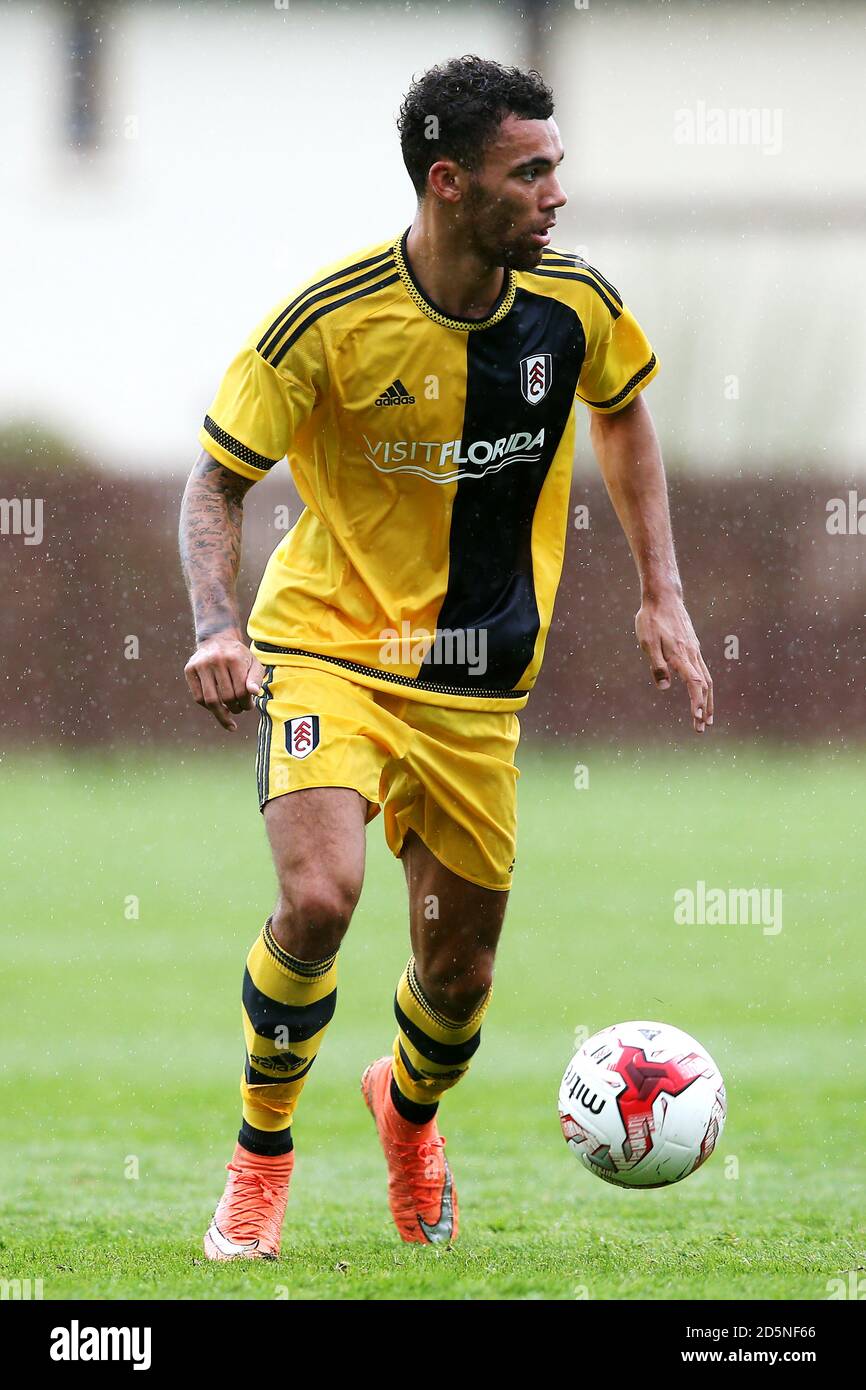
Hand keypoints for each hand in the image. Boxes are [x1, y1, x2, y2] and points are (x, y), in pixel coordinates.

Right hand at [184, 632, 264, 731]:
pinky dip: (208, 707)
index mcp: (234, 659)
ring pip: (210, 700)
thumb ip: (256, 678)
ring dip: (221, 713)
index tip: (249, 706)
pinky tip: (216, 707)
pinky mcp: (189, 669)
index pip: (241, 692)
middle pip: (227, 697)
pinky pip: (198, 698)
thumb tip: (254, 692)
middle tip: (239, 709)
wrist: (217, 639)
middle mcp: (216, 660)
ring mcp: (200, 664)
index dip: (247, 704)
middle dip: (235, 709)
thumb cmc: (239, 657)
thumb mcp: (254, 664)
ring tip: (228, 715)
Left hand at [635, 595, 712, 733]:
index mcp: (681, 655)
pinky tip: (702, 693)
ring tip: (707, 717)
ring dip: (708, 700)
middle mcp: (692, 654)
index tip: (697, 718)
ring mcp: (695, 650)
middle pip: (705, 686)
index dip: (697, 702)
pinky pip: (704, 670)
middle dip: (705, 708)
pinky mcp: (693, 647)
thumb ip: (656, 665)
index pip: (694, 683)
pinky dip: (706, 686)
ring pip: (707, 679)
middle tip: (702, 727)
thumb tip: (664, 687)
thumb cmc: (651, 619)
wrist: (663, 597)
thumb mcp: (647, 642)